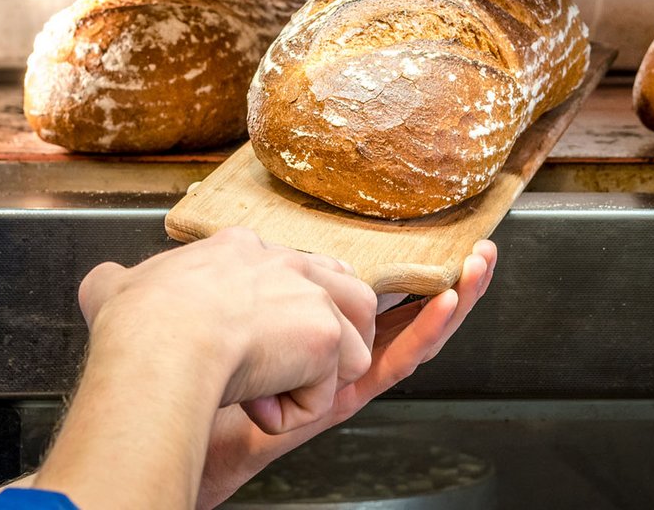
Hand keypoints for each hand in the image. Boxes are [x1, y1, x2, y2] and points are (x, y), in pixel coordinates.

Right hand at [77, 227, 377, 433]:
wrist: (158, 345)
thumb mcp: (114, 287)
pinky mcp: (324, 338)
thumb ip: (117, 282)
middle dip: (324, 343)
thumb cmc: (136, 323)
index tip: (248, 342)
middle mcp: (285, 263)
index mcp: (239, 250)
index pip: (292, 267)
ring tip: (268, 392)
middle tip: (280, 372)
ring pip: (350, 348)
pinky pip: (321, 397)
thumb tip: (103, 283)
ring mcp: (311, 297)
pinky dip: (289, 415)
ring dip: (312, 382)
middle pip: (344, 298)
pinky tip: (254, 409)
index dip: (282, 314)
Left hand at [195, 240, 497, 509]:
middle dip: (448, 279)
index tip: (432, 233)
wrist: (173, 418)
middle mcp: (338, 355)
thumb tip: (226, 248)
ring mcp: (344, 378)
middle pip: (406, 313)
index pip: (373, 292)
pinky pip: (393, 364)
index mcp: (315, 329)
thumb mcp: (220, 308)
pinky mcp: (342, 400)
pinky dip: (425, 332)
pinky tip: (449, 302)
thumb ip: (235, 285)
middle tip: (480, 251)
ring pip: (413, 337)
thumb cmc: (188, 365)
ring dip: (453, 301)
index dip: (408, 265)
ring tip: (480, 268)